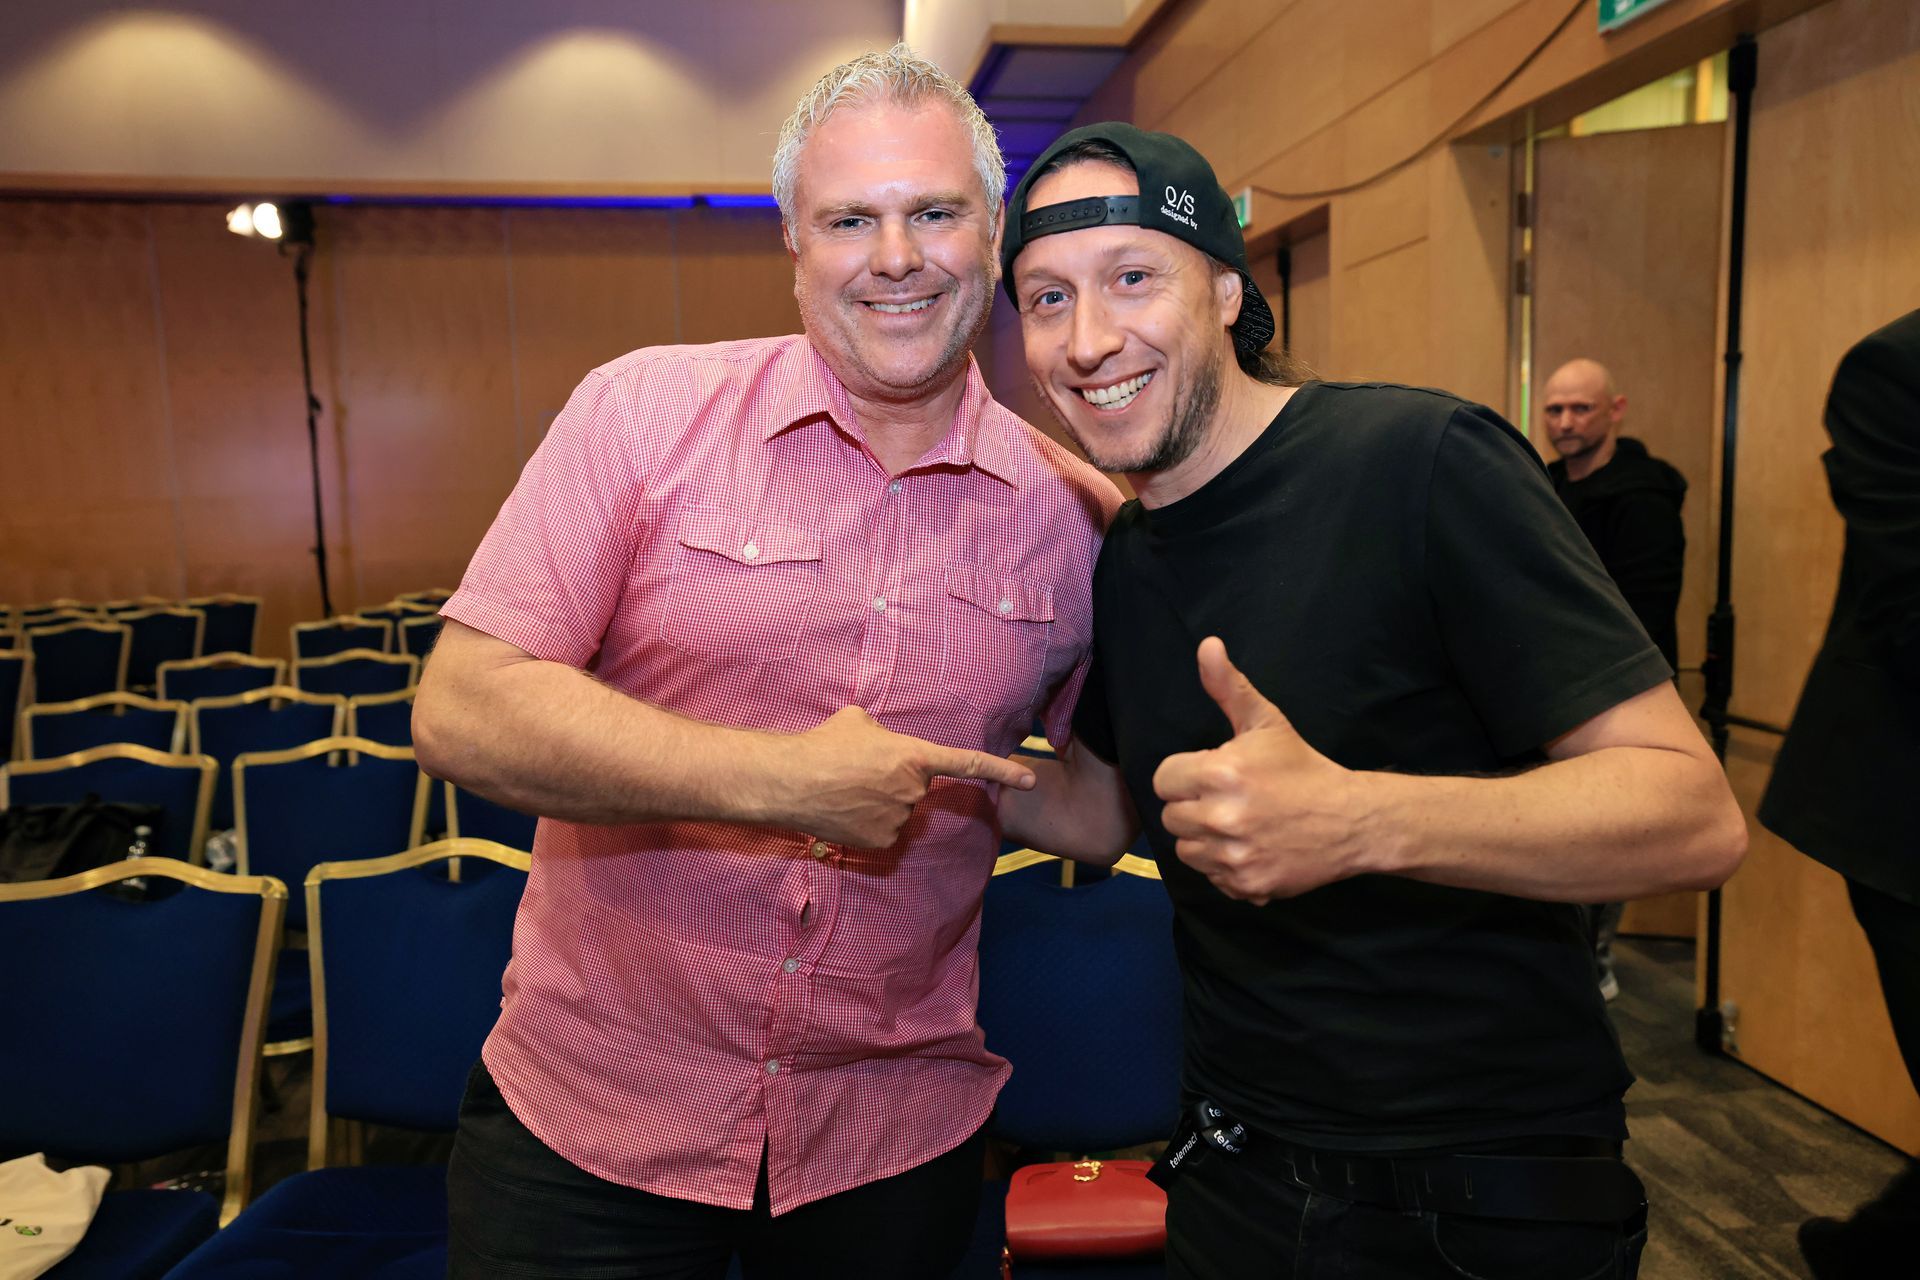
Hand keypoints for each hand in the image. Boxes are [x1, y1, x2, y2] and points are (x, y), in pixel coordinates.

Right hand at [787, 707, 1035, 848]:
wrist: (791, 780)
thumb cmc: (823, 744)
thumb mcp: (858, 720)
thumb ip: (884, 731)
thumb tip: (883, 737)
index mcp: (915, 756)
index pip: (968, 764)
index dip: (1002, 770)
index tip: (1030, 779)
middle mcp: (915, 790)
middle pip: (915, 788)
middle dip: (894, 781)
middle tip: (858, 772)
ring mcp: (900, 819)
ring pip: (898, 811)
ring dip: (879, 802)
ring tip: (845, 788)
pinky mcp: (882, 842)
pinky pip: (884, 831)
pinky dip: (868, 823)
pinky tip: (844, 811)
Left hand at [1153, 638, 1363, 903]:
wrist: (1351, 821)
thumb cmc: (1302, 768)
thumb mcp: (1266, 722)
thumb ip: (1229, 687)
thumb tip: (1207, 645)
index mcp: (1220, 773)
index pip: (1164, 780)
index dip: (1185, 775)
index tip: (1213, 775)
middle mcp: (1222, 817)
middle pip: (1171, 817)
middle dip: (1193, 807)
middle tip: (1229, 800)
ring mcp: (1234, 856)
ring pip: (1187, 851)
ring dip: (1205, 840)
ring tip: (1238, 825)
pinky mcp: (1246, 886)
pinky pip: (1211, 878)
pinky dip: (1225, 867)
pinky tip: (1250, 848)